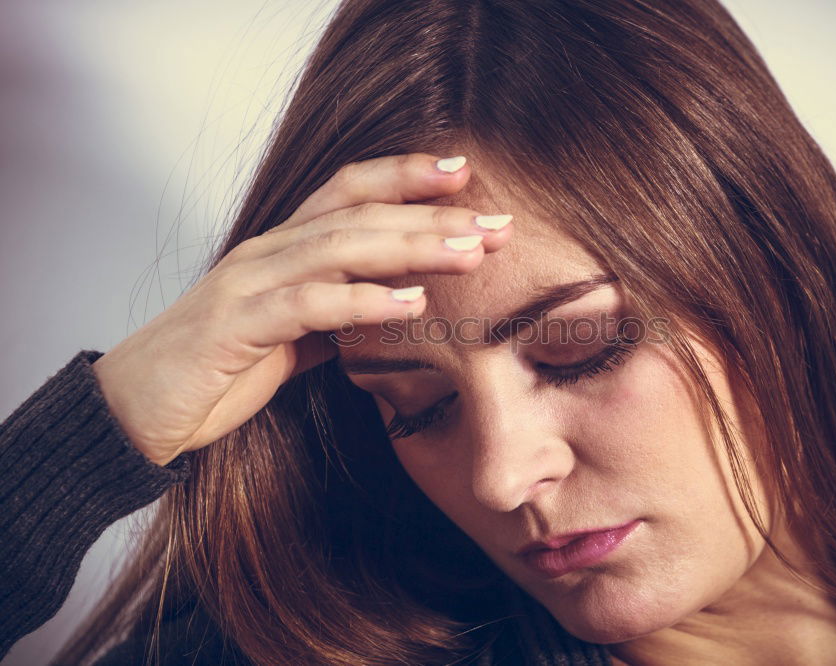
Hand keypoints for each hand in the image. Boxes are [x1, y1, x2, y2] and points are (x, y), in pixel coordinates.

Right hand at [92, 153, 511, 465]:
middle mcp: (267, 252)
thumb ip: (329, 316)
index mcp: (281, 249)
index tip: (464, 176)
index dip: (404, 175)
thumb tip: (382, 312)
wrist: (135, 412)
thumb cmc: (214, 371)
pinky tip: (410, 303)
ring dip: (410, 246)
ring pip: (339, 246)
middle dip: (431, 214)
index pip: (349, 192)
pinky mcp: (236, 324)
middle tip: (495, 223)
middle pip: (358, 213)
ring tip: (468, 252)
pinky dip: (362, 301)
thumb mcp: (286, 337)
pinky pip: (308, 304)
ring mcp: (249, 283)